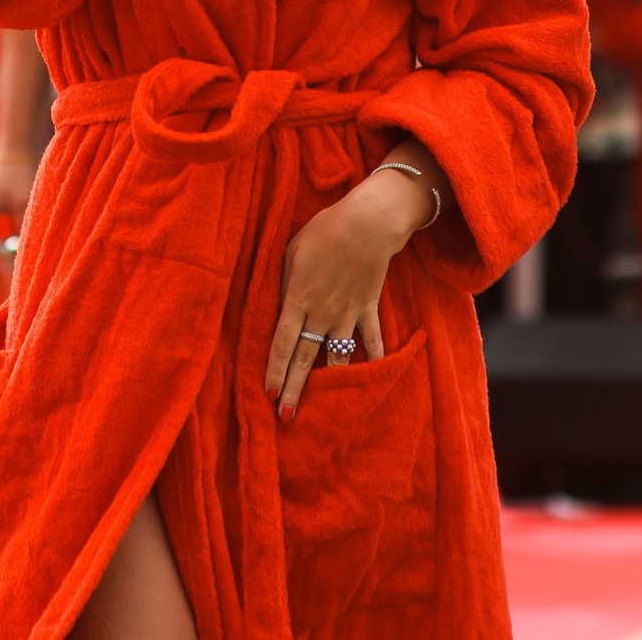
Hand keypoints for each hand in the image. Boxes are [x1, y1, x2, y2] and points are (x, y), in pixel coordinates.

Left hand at [263, 166, 432, 419]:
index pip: (280, 342)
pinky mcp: (367, 309)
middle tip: (285, 417)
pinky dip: (374, 359)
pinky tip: (372, 379)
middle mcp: (321, 314)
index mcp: (298, 299)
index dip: (273, 369)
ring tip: (326, 410)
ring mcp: (347, 315)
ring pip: (336, 358)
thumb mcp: (291, 253)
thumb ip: (284, 283)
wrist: (367, 225)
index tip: (266, 393)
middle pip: (304, 358)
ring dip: (329, 384)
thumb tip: (281, 306)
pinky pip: (371, 340)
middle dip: (293, 389)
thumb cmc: (323, 232)